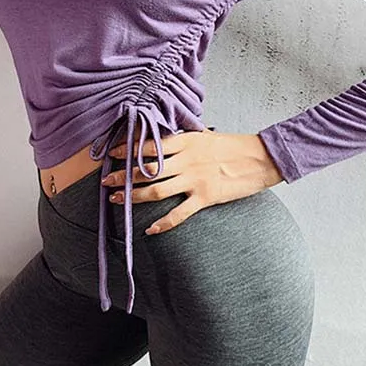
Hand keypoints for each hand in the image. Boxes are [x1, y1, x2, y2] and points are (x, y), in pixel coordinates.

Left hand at [102, 129, 284, 235]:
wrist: (259, 158)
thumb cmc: (232, 145)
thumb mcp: (204, 136)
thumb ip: (182, 141)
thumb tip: (162, 143)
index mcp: (185, 141)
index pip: (149, 145)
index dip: (127, 149)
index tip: (111, 153)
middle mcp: (186, 160)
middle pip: (147, 169)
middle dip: (123, 175)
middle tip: (105, 181)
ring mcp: (194, 180)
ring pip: (156, 190)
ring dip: (134, 196)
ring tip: (117, 200)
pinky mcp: (205, 198)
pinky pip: (179, 214)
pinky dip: (163, 224)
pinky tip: (150, 230)